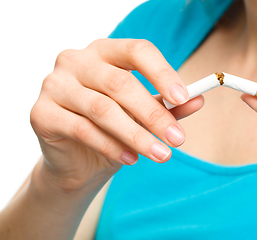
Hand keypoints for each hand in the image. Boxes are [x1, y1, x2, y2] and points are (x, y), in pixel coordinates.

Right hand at [30, 39, 203, 192]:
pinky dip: (111, 147)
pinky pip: (82, 129)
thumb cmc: (113, 128)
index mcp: (105, 51)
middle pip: (121, 83)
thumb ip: (168, 106)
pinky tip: (131, 159)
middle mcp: (76, 61)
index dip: (162, 73)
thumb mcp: (144, 115)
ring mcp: (55, 85)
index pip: (137, 50)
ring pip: (103, 109)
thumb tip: (198, 100)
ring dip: (137, 135)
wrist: (77, 160)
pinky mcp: (41, 113)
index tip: (184, 97)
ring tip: (161, 154)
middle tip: (178, 139)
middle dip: (154, 115)